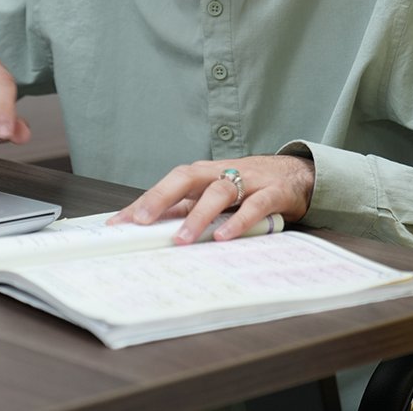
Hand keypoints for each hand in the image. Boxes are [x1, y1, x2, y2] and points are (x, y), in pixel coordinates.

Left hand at [110, 155, 314, 244]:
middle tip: (142, 222)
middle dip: (161, 198)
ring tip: (182, 239)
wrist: (294, 174)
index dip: (143, 203)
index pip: (166, 186)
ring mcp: (247, 181)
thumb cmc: (247, 186)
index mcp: (203, 175)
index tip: (118, 223)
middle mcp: (220, 173)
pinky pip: (254, 205)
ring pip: (218, 192)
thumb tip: (152, 229)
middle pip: (185, 178)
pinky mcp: (272, 193)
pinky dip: (239, 220)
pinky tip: (224, 237)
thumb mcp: (214, 195)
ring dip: (198, 215)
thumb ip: (187, 209)